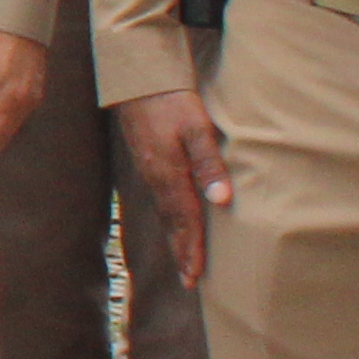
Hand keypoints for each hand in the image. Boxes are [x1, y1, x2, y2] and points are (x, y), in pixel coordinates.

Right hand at [121, 87, 231, 283]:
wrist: (136, 77)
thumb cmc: (171, 99)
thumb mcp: (196, 127)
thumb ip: (209, 163)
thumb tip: (222, 201)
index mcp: (168, 174)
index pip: (184, 220)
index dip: (192, 249)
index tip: (196, 276)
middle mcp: (156, 177)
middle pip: (171, 223)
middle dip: (181, 252)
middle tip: (190, 281)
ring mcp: (149, 170)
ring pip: (164, 213)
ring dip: (175, 238)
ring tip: (184, 260)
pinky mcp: (148, 161)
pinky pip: (161, 199)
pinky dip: (170, 219)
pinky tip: (175, 221)